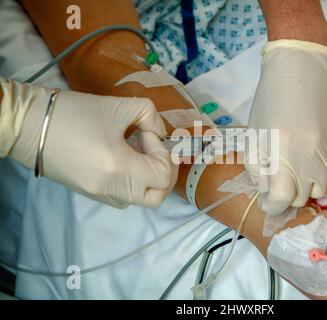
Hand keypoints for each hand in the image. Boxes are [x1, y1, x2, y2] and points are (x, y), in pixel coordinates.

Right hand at [4, 78, 176, 207]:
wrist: (29, 125)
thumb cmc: (74, 113)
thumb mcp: (119, 106)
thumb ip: (150, 116)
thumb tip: (160, 133)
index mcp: (119, 169)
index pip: (162, 175)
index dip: (163, 153)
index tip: (147, 133)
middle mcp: (111, 190)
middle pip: (156, 197)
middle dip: (163, 173)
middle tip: (153, 149)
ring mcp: (99, 195)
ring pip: (139, 199)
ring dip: (147, 178)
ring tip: (135, 151)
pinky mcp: (89, 193)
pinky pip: (121, 197)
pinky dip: (131, 182)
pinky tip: (121, 158)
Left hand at [246, 39, 326, 214]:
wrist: (301, 74)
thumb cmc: (271, 102)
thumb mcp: (255, 136)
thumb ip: (257, 169)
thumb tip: (266, 192)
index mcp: (283, 154)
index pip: (281, 199)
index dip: (272, 206)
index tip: (267, 202)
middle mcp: (309, 160)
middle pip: (301, 198)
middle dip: (286, 198)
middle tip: (276, 186)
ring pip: (320, 192)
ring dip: (304, 191)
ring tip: (293, 179)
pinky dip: (320, 182)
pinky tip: (308, 171)